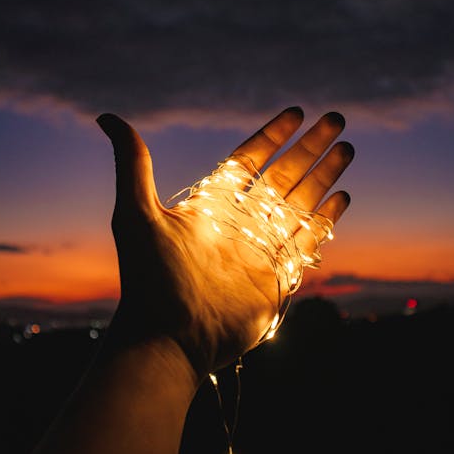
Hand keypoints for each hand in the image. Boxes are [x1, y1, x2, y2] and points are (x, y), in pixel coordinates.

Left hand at [97, 107, 353, 380]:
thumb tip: (107, 117)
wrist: (168, 340)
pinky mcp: (278, 278)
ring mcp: (261, 250)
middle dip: (308, 148)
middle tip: (334, 120)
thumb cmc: (149, 279)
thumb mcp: (135, 214)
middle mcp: (239, 224)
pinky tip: (342, 195)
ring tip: (346, 147)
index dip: (271, 137)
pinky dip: (327, 218)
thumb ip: (132, 164)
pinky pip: (308, 241)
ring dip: (324, 175)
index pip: (247, 162)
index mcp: (210, 206)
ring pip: (300, 202)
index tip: (295, 114)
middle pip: (282, 176)